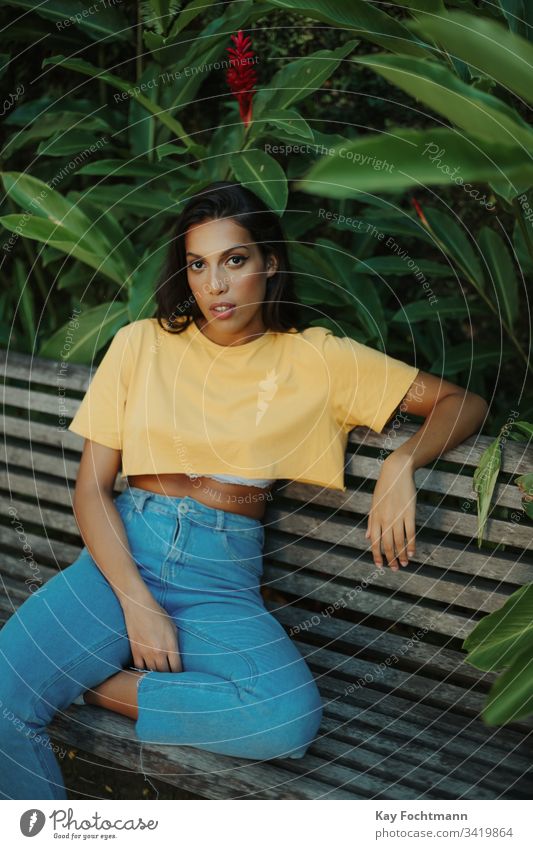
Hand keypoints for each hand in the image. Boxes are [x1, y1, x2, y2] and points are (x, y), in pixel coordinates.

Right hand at [122, 591, 181, 671]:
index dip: (179, 675)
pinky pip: (139, 668)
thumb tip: (176, 656)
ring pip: (152, 673)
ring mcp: (145, 653)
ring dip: (156, 675)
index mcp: (170, 645)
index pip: (176, 668)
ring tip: (159, 678)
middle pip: (164, 673)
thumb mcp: (173, 627)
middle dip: (168, 677)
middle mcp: (158, 652)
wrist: (138, 606)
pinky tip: (146, 673)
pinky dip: (143, 671)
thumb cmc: (158, 614)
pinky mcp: (135, 652)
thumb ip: (175, 643)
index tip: (180, 677)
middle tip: (170, 680)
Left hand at [364, 455, 416, 570]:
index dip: (377, 556)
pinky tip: (412, 553)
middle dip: (391, 559)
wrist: (396, 471)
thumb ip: (371, 522)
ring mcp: (398, 517)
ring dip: (402, 555)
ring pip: (399, 542)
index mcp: (375, 518)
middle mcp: (385, 519)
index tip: (380, 566)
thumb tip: (367, 538)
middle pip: (387, 545)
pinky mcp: (409, 513)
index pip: (374, 542)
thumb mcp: (374, 504)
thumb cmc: (384, 488)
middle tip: (394, 568)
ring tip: (404, 564)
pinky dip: (411, 545)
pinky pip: (410, 533)